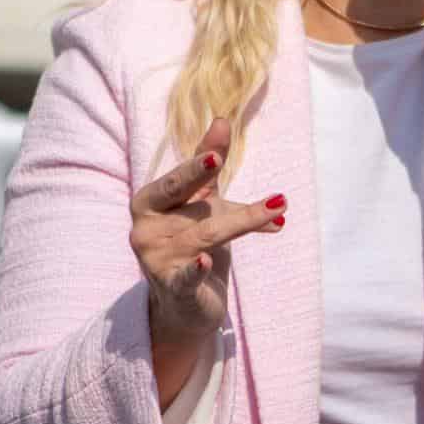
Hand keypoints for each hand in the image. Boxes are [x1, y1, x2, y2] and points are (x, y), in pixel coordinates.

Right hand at [129, 116, 284, 355]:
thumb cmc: (193, 242)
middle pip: (182, 198)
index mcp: (149, 202)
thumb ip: (209, 166)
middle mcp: (146, 228)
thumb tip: (221, 119)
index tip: (214, 151)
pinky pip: (186, 277)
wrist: (186, 304)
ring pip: (206, 233)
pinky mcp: (172, 289)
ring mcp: (156, 259)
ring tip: (277, 208)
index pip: (177, 179)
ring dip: (244, 220)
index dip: (194, 165)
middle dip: (194, 176)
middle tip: (214, 160)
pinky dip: (195, 270)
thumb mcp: (203, 203)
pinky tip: (205, 262)